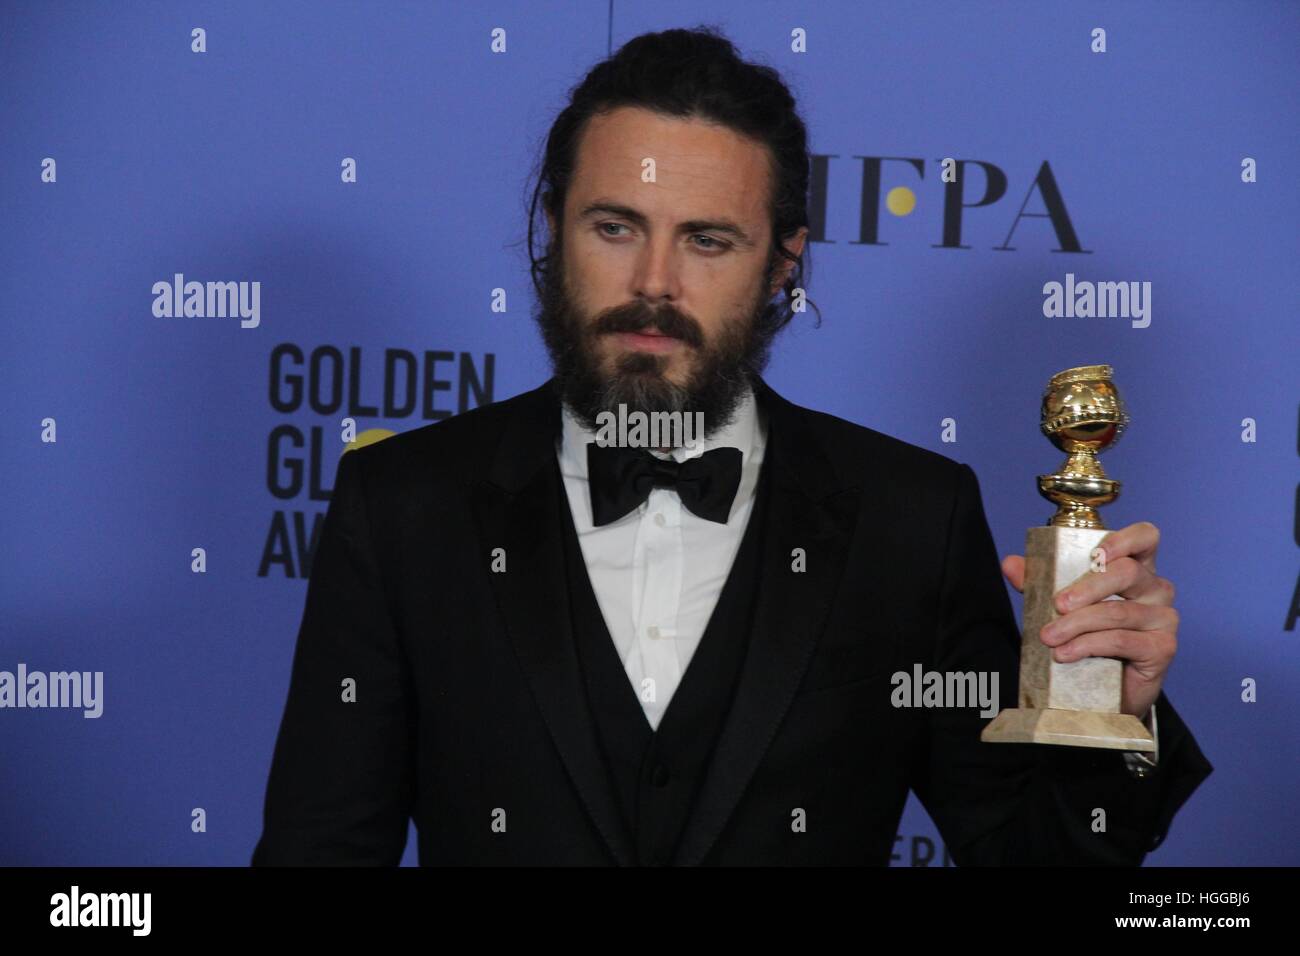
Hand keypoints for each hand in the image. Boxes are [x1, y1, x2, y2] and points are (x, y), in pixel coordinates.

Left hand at [1000, 521, 1177, 720]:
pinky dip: (1088, 646)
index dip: (1124, 539)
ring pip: (1118, 611)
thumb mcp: (1061, 605)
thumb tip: (1010, 563)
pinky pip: (1122, 640)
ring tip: (1049, 637)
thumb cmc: (1088, 636)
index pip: (1145, 537)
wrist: (1106, 688)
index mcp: (1136, 568)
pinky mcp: (1162, 648)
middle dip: (1086, 587)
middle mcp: (1156, 588)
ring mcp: (1163, 618)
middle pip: (1127, 572)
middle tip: (1057, 605)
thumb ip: (1039, 583)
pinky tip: (1065, 654)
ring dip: (1077, 624)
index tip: (1095, 553)